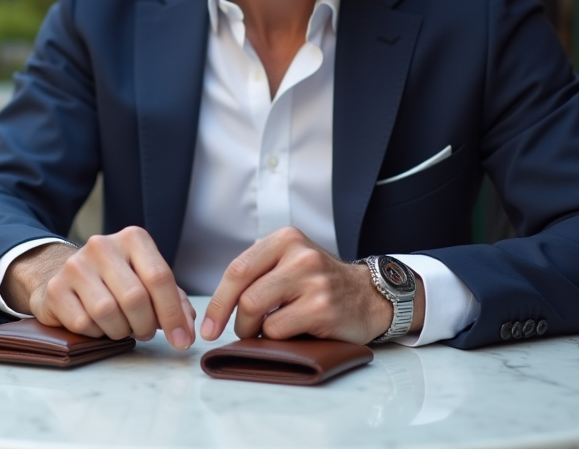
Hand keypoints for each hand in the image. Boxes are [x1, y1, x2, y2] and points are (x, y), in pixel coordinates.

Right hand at [0, 227, 197, 348]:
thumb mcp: (147, 282)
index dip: (173, 314)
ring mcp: (75, 265)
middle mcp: (102, 245)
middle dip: (145, 325)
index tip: (182, 340)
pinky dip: (96, 333)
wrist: (64, 277)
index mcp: (133, 238)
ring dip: (120, 330)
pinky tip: (97, 324)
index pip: (159, 277)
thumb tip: (187, 330)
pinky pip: (83, 323)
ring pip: (108, 312)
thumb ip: (173, 301)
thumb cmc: (115, 282)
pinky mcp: (56, 288)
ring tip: (121, 327)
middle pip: (135, 297)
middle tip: (145, 333)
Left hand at [200, 227, 424, 344]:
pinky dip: (279, 338)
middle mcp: (300, 255)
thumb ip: (258, 271)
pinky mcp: (323, 308)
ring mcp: (314, 282)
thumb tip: (218, 307)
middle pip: (245, 295)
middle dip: (236, 321)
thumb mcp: (291, 261)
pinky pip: (280, 330)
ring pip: (259, 313)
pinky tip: (293, 332)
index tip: (208, 326)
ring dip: (257, 331)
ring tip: (269, 332)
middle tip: (240, 333)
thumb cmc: (320, 282)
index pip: (238, 270)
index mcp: (286, 239)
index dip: (218, 301)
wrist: (370, 295)